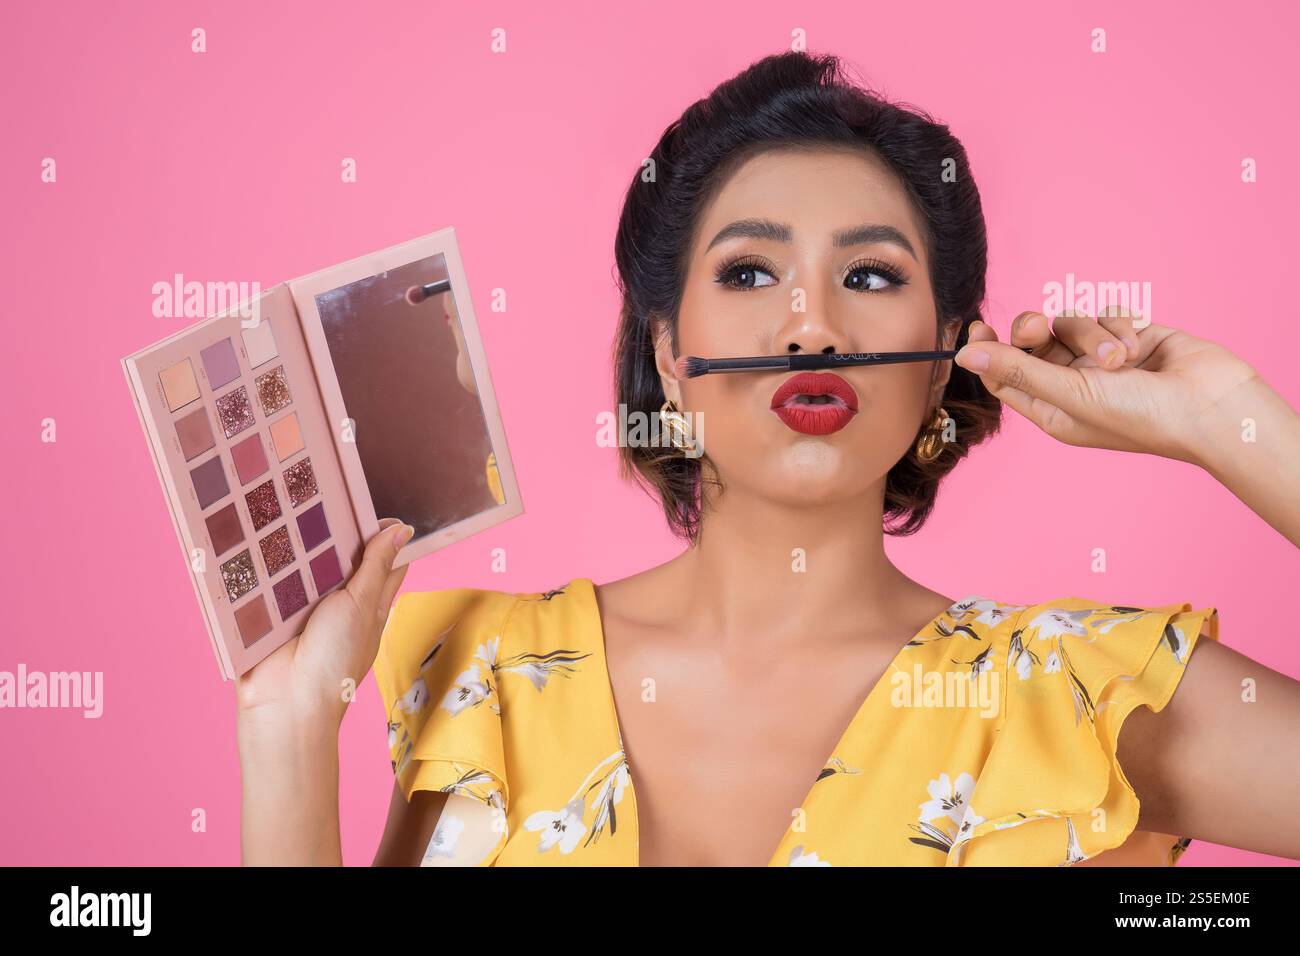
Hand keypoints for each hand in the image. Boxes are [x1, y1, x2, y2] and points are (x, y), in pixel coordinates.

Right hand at [235, 518, 413, 724]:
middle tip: (324, 491)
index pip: (384, 560)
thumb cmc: (335, 659)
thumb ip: (377, 566)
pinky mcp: (272, 610)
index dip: (382, 532)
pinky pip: (271, 577)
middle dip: (334, 529)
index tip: (371, 503)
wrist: (285, 702)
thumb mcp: (362, 605)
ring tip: (290, 500)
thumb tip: (402, 530)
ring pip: (304, 562)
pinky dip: (267, 559)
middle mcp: (338, 601)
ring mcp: (304, 604)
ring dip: (298, 540)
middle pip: (341, 556)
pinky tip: (261, 528)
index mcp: (370, 602)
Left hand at [954, 308, 1259, 464]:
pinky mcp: (1130, 335)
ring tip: (1121, 360)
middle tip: (1039, 327)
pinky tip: (1141, 347)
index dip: (990, 350)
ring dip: (1093, 335)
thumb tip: (965, 355)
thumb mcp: (1070, 395)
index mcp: (1051, 409)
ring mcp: (1102, 359)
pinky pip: (1105, 313)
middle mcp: (1073, 384)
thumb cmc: (1140, 416)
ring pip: (1071, 322)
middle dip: (1034, 329)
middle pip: (1032, 341)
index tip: (978, 325)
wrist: (1212, 405)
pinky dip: (1121, 326)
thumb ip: (1017, 370)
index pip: (1004, 374)